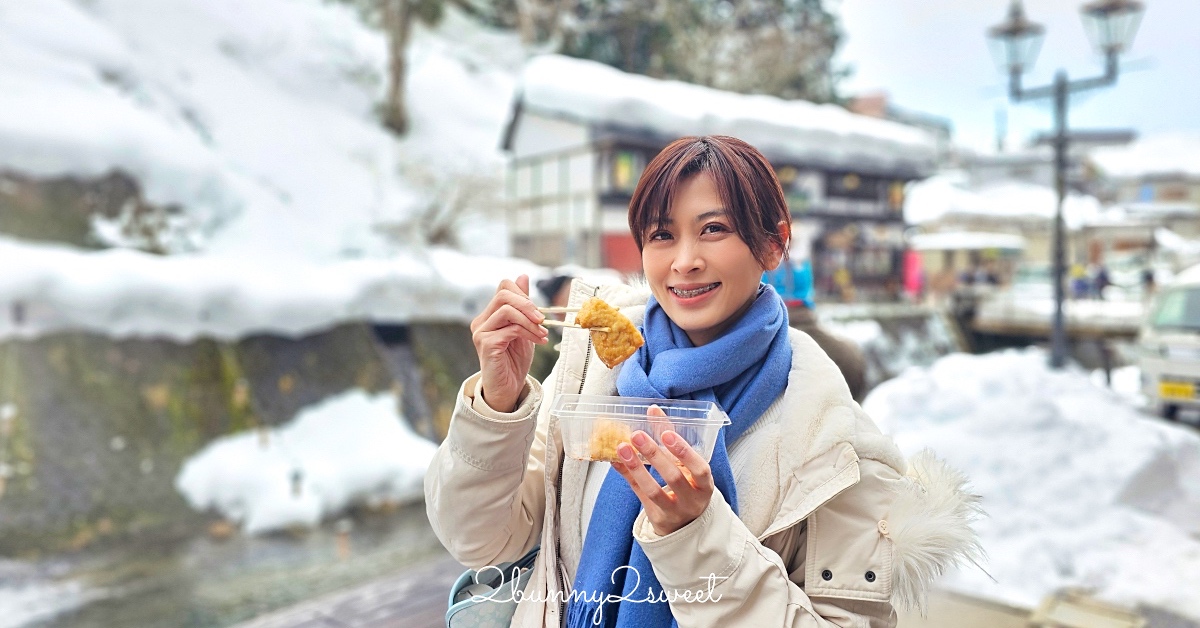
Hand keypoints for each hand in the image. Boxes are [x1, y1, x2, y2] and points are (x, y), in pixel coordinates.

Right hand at [470, 275, 548, 412]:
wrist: (508, 388)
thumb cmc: (514, 360)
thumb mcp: (524, 328)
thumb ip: (523, 305)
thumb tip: (523, 276)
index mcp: (489, 315)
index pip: (504, 287)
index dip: (524, 294)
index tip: (538, 312)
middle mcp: (481, 321)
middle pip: (504, 294)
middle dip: (528, 305)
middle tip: (542, 320)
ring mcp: (481, 332)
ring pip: (508, 310)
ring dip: (530, 321)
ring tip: (542, 333)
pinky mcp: (485, 343)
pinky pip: (511, 329)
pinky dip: (529, 333)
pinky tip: (538, 341)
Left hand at [611, 408, 714, 535]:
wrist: (686, 524)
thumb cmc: (688, 486)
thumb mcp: (689, 467)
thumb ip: (673, 440)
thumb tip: (653, 411)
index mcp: (704, 485)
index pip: (700, 469)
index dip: (684, 452)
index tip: (667, 434)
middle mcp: (691, 500)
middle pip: (674, 478)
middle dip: (655, 455)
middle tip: (638, 435)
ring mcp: (673, 511)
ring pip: (653, 490)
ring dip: (636, 467)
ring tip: (622, 448)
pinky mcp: (656, 516)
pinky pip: (639, 494)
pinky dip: (627, 476)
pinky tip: (616, 461)